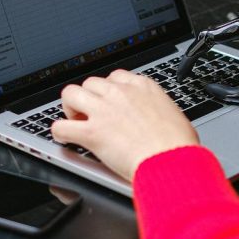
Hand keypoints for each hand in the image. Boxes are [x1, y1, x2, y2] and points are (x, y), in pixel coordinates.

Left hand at [51, 69, 199, 181]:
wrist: (172, 161)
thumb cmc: (179, 145)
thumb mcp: (174, 115)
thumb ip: (157, 111)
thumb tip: (157, 119)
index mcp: (142, 87)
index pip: (115, 77)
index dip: (109, 91)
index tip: (109, 102)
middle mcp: (120, 93)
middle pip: (91, 83)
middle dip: (89, 97)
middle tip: (93, 114)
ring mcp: (103, 111)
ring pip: (70, 94)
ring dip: (70, 107)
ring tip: (76, 120)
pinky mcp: (91, 133)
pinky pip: (61, 126)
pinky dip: (60, 133)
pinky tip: (65, 138)